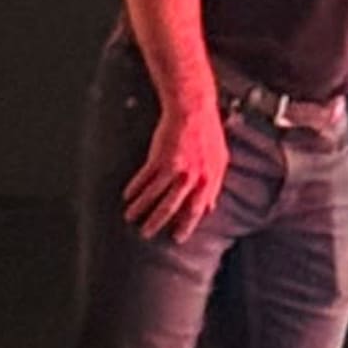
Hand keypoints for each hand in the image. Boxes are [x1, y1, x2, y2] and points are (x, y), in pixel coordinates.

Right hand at [122, 94, 229, 242]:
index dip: (187, 224)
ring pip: (155, 195)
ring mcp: (176, 168)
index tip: (177, 236)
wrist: (193, 110)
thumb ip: (213, 185)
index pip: (197, 209)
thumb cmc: (207, 133)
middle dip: (159, 222)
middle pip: (174, 207)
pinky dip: (135, 189)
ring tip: (131, 217)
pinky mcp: (160, 158)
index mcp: (209, 179)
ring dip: (141, 208)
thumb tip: (210, 208)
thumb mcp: (220, 161)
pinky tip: (127, 196)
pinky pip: (144, 178)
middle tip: (148, 233)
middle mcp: (193, 177)